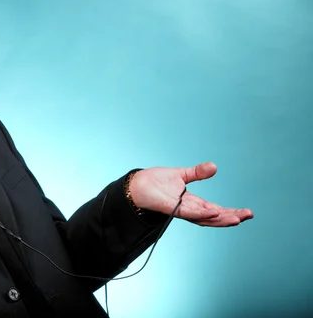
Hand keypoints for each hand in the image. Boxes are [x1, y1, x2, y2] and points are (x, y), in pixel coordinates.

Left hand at [129, 162, 253, 226]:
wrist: (137, 185)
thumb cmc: (156, 183)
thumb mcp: (181, 175)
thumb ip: (197, 172)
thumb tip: (214, 166)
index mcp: (193, 203)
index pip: (216, 210)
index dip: (231, 212)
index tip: (248, 213)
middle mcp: (189, 209)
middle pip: (213, 217)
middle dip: (230, 218)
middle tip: (248, 216)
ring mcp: (180, 210)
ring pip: (203, 218)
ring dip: (219, 219)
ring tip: (236, 218)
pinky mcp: (170, 208)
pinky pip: (187, 212)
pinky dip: (200, 213)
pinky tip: (213, 212)